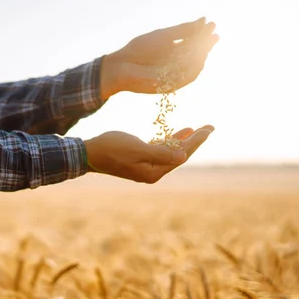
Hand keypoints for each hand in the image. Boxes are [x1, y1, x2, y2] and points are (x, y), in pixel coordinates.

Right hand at [83, 125, 213, 183]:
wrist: (89, 153)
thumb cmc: (112, 148)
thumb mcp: (138, 149)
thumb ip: (161, 152)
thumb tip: (183, 156)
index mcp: (153, 172)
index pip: (180, 155)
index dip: (196, 141)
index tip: (208, 128)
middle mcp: (152, 172)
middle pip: (178, 154)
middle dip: (194, 140)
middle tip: (210, 127)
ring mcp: (145, 166)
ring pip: (170, 151)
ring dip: (183, 140)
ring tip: (198, 129)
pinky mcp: (138, 159)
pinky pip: (159, 149)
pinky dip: (169, 140)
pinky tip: (177, 133)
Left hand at [100, 18, 218, 98]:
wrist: (120, 66)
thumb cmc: (139, 50)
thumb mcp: (163, 36)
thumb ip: (182, 31)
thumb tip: (203, 21)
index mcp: (175, 54)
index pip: (194, 45)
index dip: (204, 36)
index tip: (212, 25)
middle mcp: (176, 66)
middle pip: (197, 57)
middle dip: (206, 46)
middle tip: (214, 34)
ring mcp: (174, 77)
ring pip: (194, 68)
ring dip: (202, 56)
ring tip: (208, 43)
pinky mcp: (169, 86)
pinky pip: (185, 77)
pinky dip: (192, 67)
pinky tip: (198, 57)